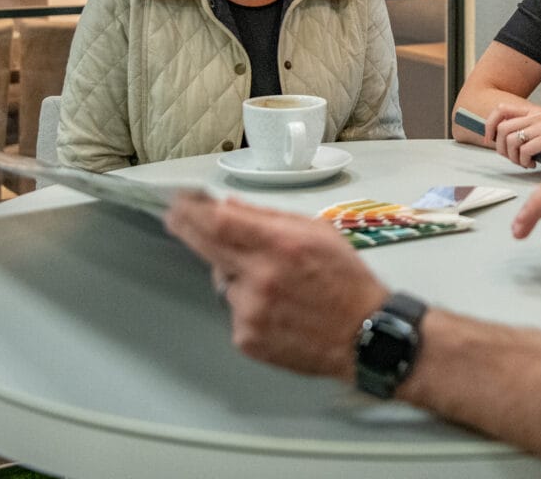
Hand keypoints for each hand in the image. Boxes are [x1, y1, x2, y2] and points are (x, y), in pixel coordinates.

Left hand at [164, 192, 388, 379]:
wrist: (364, 336)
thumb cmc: (346, 279)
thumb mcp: (319, 233)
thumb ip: (270, 217)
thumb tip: (226, 205)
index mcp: (281, 245)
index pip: (219, 222)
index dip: (191, 209)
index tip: (178, 201)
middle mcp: (261, 277)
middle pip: (206, 247)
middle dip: (187, 228)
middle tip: (176, 218)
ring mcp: (250, 311)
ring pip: (223, 281)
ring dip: (235, 275)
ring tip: (275, 283)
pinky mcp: (247, 338)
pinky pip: (234, 310)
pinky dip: (247, 304)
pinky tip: (278, 308)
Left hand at [485, 102, 540, 168]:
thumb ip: (526, 130)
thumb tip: (503, 141)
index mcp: (533, 112)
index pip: (501, 109)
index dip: (489, 124)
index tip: (490, 139)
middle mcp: (536, 116)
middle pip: (503, 129)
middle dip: (502, 148)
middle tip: (511, 157)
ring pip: (511, 141)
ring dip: (514, 157)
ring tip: (524, 162)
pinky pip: (524, 151)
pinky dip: (525, 161)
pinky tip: (533, 163)